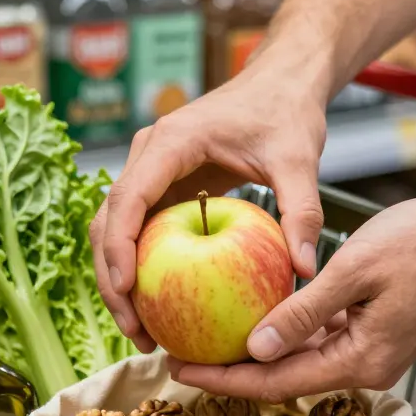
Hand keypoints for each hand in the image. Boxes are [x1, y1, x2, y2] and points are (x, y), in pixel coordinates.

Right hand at [89, 62, 329, 352]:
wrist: (279, 84)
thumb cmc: (286, 113)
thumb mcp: (299, 160)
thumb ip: (303, 212)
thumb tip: (307, 269)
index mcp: (170, 143)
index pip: (128, 198)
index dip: (119, 247)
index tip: (126, 290)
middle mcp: (148, 155)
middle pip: (108, 222)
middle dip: (112, 280)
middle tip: (136, 330)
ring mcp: (150, 172)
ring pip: (114, 231)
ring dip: (120, 281)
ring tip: (143, 332)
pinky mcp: (160, 188)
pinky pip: (138, 233)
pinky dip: (140, 270)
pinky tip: (160, 309)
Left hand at [169, 194, 415, 401]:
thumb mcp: (355, 271)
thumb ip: (303, 312)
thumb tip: (253, 348)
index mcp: (361, 361)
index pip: (277, 383)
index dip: (225, 381)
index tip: (180, 371)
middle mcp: (366, 368)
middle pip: (284, 378)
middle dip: (232, 371)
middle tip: (179, 354)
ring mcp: (372, 352)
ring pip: (300, 360)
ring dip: (256, 351)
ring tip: (205, 337)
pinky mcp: (375, 333)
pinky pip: (320, 339)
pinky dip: (287, 331)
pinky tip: (252, 315)